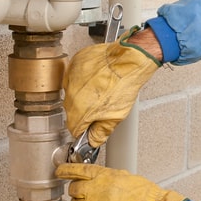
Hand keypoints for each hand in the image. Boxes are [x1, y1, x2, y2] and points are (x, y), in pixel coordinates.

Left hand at [55, 163, 187, 200]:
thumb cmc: (146, 196)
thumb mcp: (124, 177)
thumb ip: (106, 178)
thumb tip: (93, 180)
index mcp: (104, 176)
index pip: (77, 170)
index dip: (66, 170)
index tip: (60, 171)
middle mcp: (97, 191)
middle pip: (74, 190)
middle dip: (76, 191)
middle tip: (82, 193)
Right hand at [63, 26, 160, 146]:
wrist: (129, 60)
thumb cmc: (124, 85)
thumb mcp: (116, 116)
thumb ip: (101, 131)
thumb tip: (94, 140)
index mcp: (80, 111)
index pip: (74, 128)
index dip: (83, 129)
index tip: (90, 126)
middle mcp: (71, 95)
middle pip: (72, 110)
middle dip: (84, 111)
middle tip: (99, 106)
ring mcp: (72, 78)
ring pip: (72, 92)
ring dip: (82, 94)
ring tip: (100, 90)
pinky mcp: (75, 64)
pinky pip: (74, 76)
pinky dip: (82, 79)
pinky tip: (96, 79)